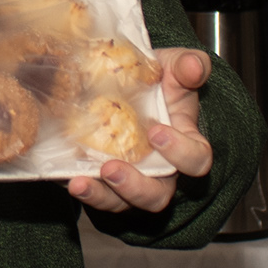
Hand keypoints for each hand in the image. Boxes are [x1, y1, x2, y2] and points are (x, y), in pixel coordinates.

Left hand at [70, 49, 216, 217]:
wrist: (126, 82)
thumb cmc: (159, 80)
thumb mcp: (174, 66)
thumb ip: (188, 65)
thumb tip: (195, 66)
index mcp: (184, 143)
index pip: (196, 160)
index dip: (180, 152)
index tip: (156, 132)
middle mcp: (160, 170)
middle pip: (158, 195)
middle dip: (136, 187)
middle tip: (112, 167)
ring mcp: (132, 180)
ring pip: (125, 202)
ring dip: (104, 196)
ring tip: (81, 182)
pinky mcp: (106, 183)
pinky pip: (98, 196)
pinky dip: (86, 192)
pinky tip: (71, 180)